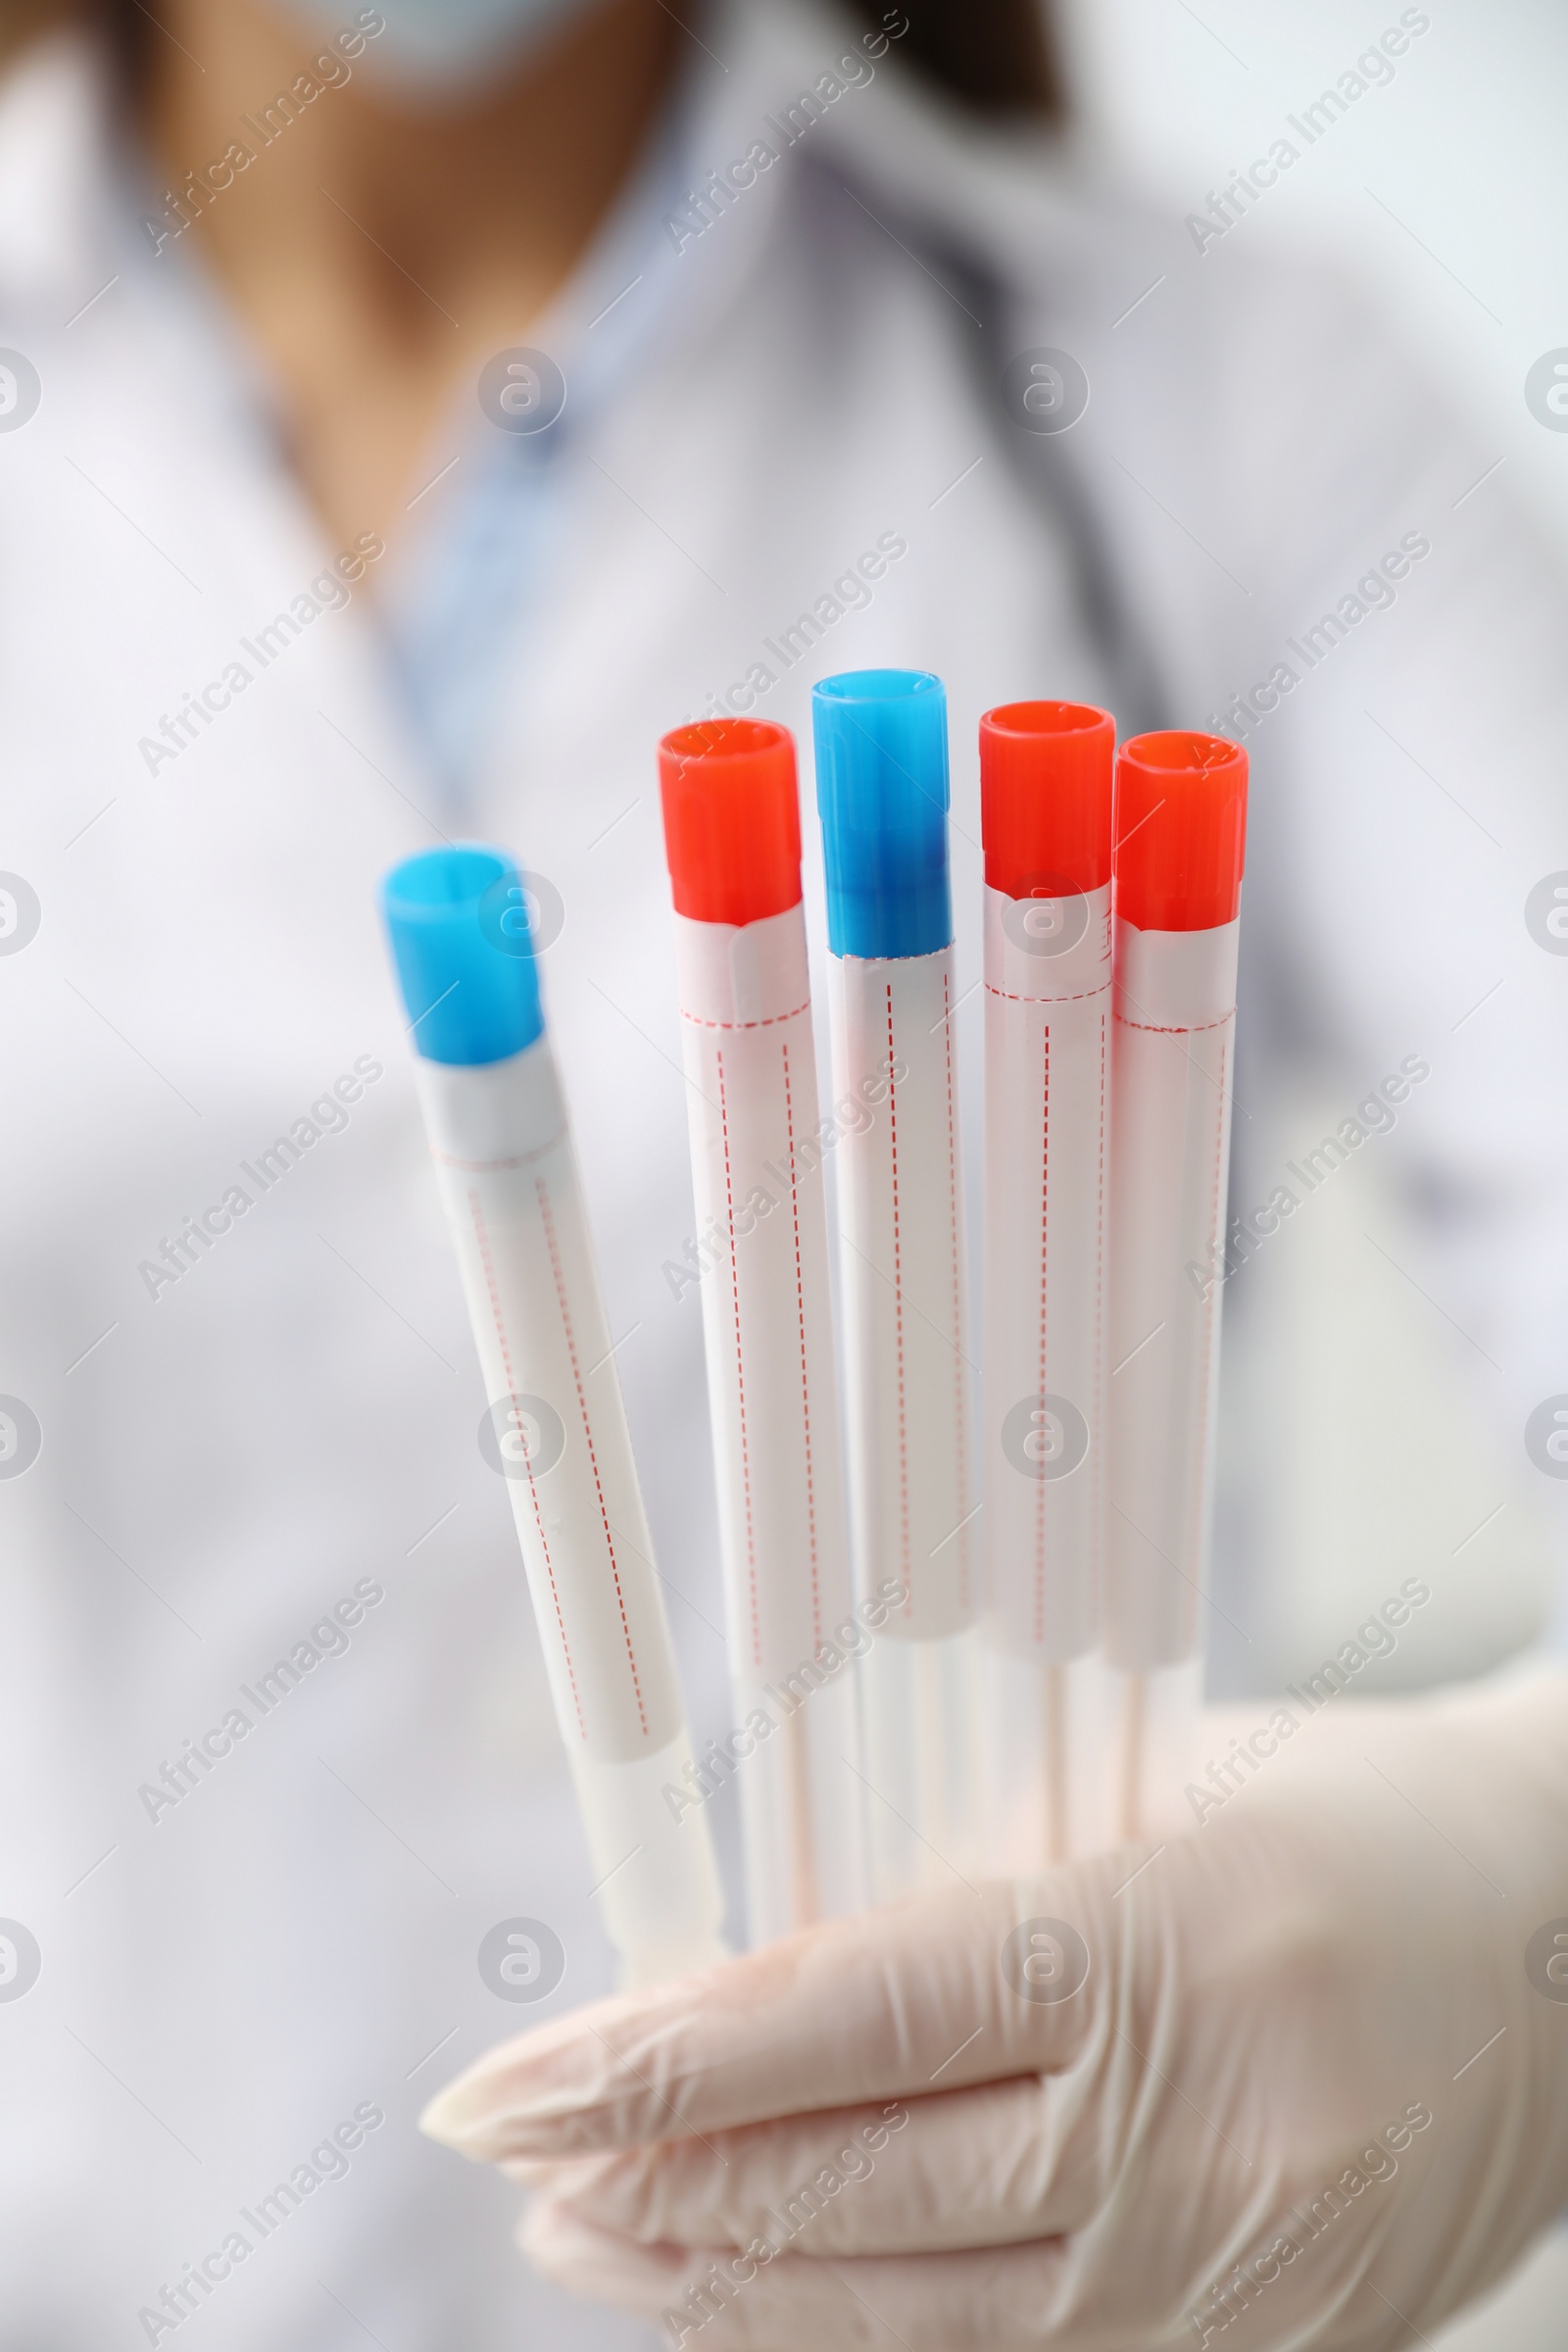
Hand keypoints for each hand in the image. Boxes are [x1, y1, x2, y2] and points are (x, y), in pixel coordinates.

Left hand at [422, 1674, 1567, 2348]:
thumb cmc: (1358, 1818)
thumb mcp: (1154, 1799)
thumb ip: (972, 1899)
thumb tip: (763, 1991)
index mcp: (1171, 1936)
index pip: (857, 2019)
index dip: (665, 2058)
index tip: (513, 2079)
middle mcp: (1204, 2131)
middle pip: (862, 2194)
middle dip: (655, 2183)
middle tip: (514, 2161)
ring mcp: (1243, 2276)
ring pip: (921, 2321)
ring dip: (732, 2287)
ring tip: (595, 2242)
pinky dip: (869, 2337)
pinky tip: (771, 2302)